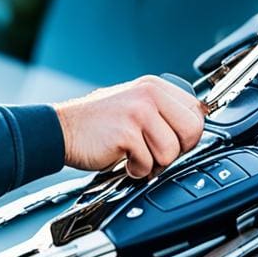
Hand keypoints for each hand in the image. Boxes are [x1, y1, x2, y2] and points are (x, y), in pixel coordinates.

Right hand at [53, 75, 206, 178]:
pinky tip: (123, 160)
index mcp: (153, 86)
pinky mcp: (126, 133)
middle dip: (177, 150)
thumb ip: (162, 112)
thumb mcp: (134, 104)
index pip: (196, 111)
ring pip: (171, 151)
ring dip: (154, 163)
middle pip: (192, 130)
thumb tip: (192, 131)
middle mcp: (148, 94)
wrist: (61, 129)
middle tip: (157, 152)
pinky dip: (136, 170)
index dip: (188, 134)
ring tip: (135, 155)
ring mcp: (138, 112)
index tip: (173, 141)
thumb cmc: (97, 123)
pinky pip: (148, 163)